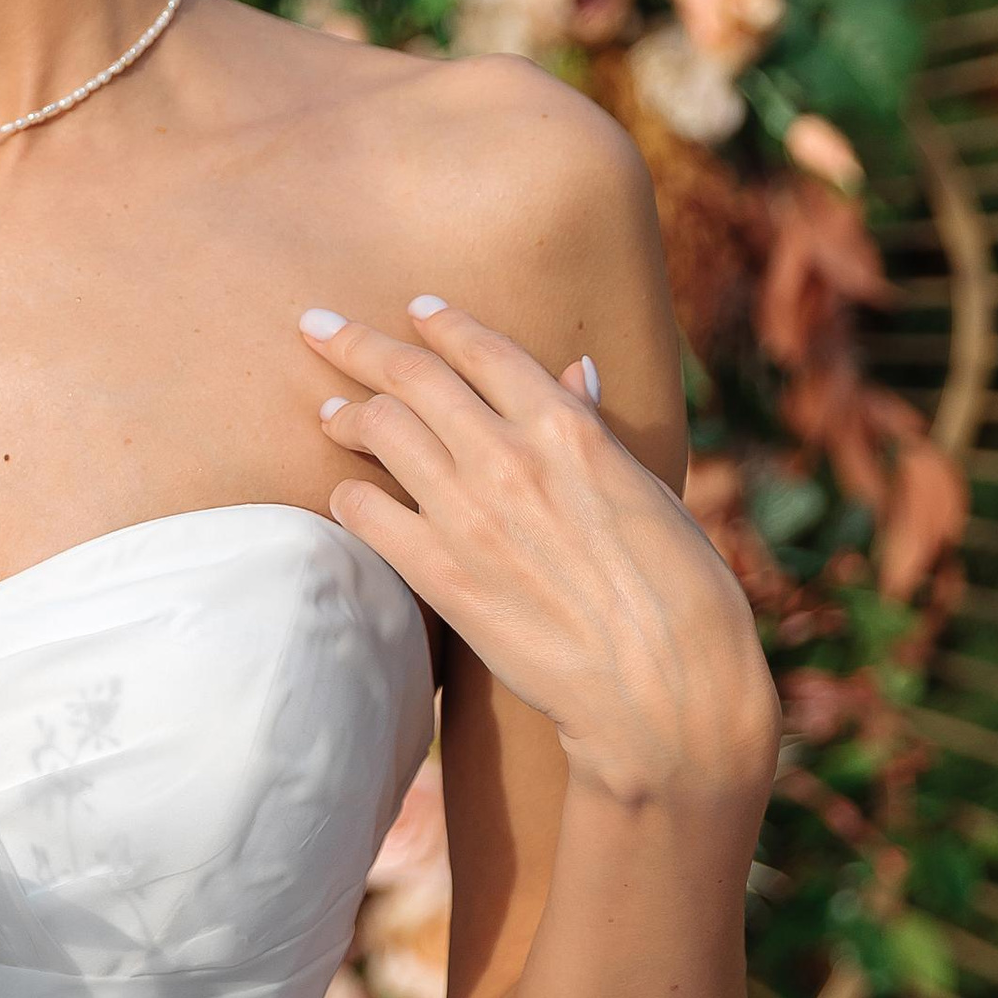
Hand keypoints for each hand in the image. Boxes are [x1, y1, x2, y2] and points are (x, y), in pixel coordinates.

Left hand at [302, 295, 777, 809]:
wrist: (666, 688)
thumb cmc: (680, 590)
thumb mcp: (648, 489)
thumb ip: (596, 428)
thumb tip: (575, 371)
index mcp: (568, 427)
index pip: (482, 350)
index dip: (441, 322)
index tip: (415, 309)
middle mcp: (510, 457)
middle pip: (411, 375)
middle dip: (356, 343)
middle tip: (318, 325)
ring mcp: (469, 514)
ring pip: (380, 431)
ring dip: (346, 414)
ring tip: (328, 413)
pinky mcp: (441, 576)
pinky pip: (366, 514)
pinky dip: (348, 496)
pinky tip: (345, 497)